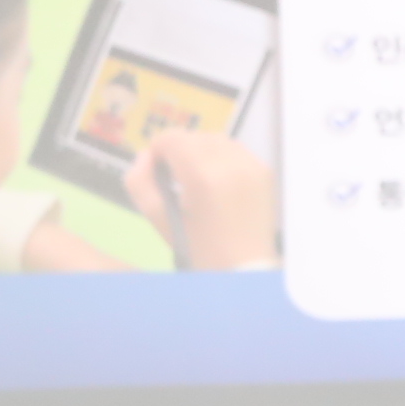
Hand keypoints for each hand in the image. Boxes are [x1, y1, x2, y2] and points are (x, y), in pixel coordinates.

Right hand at [125, 131, 279, 268]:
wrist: (244, 269)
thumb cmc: (198, 248)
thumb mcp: (158, 219)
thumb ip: (140, 182)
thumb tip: (145, 156)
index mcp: (203, 175)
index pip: (171, 138)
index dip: (158, 151)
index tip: (158, 173)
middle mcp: (231, 162)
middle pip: (193, 136)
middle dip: (179, 152)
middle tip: (176, 180)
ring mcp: (252, 165)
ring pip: (216, 140)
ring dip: (201, 152)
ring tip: (197, 181)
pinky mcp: (264, 171)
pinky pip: (236, 151)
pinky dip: (223, 159)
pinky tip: (219, 183)